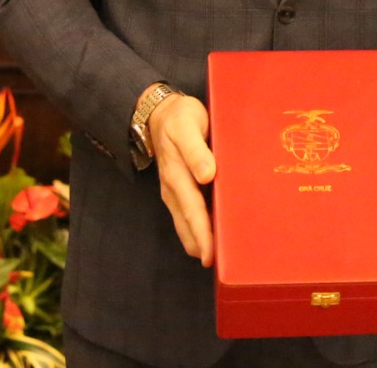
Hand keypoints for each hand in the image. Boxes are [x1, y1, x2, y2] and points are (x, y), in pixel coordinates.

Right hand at [149, 93, 215, 266]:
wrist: (160, 111)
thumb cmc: (179, 117)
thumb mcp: (187, 126)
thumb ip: (196, 150)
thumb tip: (208, 175)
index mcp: (177, 173)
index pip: (192, 209)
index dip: (202, 233)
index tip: (210, 254)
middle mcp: (173, 186)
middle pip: (187, 221)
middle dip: (200, 244)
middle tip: (215, 265)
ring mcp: (174, 188)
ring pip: (184, 220)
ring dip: (196, 238)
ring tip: (212, 257)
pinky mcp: (178, 185)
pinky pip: (186, 210)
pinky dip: (194, 226)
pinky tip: (206, 234)